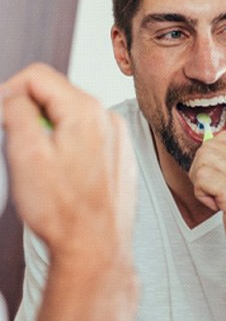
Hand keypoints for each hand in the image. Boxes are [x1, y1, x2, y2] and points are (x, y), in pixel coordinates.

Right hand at [1, 63, 136, 267]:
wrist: (97, 245)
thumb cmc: (65, 210)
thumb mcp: (26, 155)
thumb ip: (17, 113)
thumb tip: (12, 94)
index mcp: (86, 111)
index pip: (39, 76)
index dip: (9, 89)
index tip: (0, 113)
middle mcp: (107, 117)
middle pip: (57, 94)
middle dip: (31, 112)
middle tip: (19, 143)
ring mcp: (117, 135)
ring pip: (72, 115)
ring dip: (50, 129)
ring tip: (43, 164)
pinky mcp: (119, 153)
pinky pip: (88, 134)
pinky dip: (69, 143)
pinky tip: (64, 173)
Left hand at [189, 131, 225, 286]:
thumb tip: (209, 150)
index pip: (224, 138)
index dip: (211, 158)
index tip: (218, 181)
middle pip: (211, 145)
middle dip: (202, 168)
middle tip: (213, 191)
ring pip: (203, 160)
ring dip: (201, 183)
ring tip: (217, 201)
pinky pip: (202, 178)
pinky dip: (202, 195)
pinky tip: (218, 209)